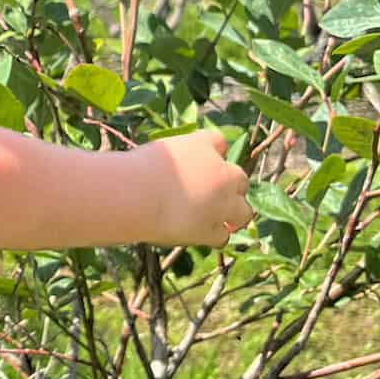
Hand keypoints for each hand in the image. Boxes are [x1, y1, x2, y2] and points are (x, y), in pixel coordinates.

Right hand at [134, 130, 253, 247]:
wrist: (135, 194)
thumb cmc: (136, 169)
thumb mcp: (157, 152)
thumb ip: (174, 158)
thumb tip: (175, 171)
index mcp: (203, 145)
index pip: (218, 142)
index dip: (212, 152)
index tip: (200, 162)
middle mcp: (221, 173)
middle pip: (239, 178)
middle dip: (230, 185)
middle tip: (212, 193)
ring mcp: (221, 204)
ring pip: (244, 213)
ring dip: (234, 215)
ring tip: (222, 220)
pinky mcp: (212, 229)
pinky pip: (223, 236)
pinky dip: (214, 236)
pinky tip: (201, 234)